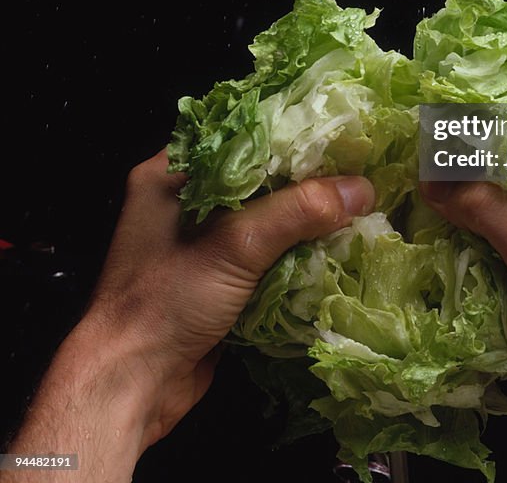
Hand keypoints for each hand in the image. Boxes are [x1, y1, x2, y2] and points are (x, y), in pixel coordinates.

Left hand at [3, 150, 373, 482]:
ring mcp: (199, 242)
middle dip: (305, 177)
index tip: (337, 128)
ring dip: (304, 217)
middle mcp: (184, 200)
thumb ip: (298, 211)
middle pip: (257, 176)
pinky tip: (335, 244)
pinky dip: (295, 250)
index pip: (239, 133)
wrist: (131, 387)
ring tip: (358, 200)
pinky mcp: (215, 278)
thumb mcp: (235, 244)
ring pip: (263, 216)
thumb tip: (365, 188)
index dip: (289, 128)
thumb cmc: (167, 301)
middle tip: (357, 165)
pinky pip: (264, 252)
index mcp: (170, 174)